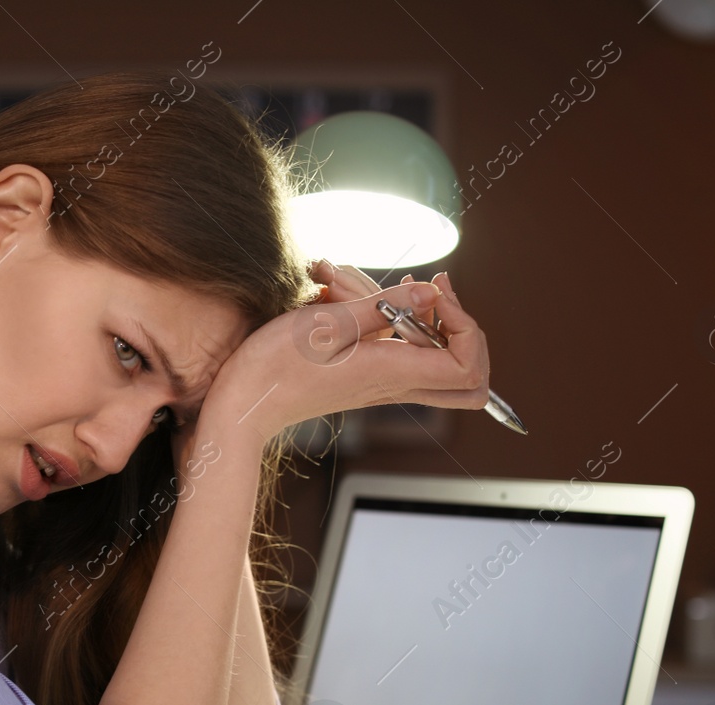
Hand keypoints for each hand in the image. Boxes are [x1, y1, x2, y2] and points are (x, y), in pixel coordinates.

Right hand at [201, 261, 489, 442]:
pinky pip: (404, 355)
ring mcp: (383, 385)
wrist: (244, 404)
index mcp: (392, 373)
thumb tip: (434, 293)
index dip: (464, 325)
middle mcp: (395, 384)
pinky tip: (357, 301)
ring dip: (421, 319)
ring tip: (374, 290)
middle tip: (436, 296)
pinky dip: (395, 325)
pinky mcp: (368, 379)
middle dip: (465, 333)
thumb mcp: (327, 323)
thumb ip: (385, 306)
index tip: (435, 296)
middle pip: (470, 382)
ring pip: (437, 362)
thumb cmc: (275, 366)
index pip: (467, 365)